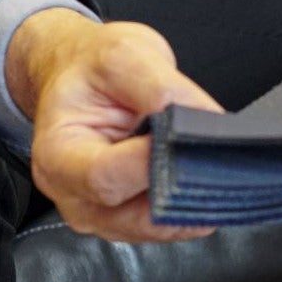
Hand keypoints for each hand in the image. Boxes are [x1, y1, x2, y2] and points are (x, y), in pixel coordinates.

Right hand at [10, 7, 223, 242]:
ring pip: (156, 226)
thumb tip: (205, 120)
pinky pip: (165, 223)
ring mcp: (100, 212)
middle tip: (223, 160)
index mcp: (57, 154)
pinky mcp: (127, 216)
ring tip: (223, 167)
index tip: (188, 139)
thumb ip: (162, 90)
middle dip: (183, 190)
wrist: (81, 74)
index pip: (105, 175)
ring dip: (193, 202)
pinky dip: (192, 205)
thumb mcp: (124, 55)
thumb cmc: (94, 66)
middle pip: (133, 215)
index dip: (151, 161)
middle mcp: (73, 195)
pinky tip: (213, 178)